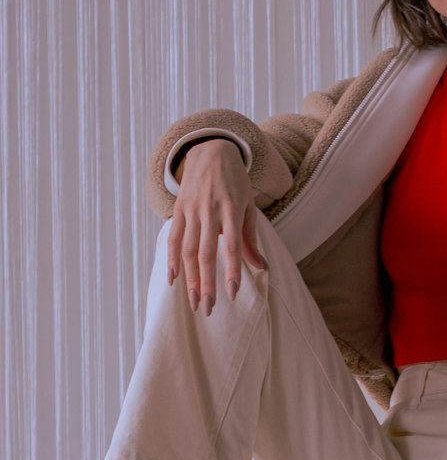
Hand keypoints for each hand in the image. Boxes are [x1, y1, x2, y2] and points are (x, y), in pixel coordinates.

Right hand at [167, 140, 266, 313]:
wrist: (211, 151)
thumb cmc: (235, 183)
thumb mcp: (248, 205)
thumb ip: (251, 238)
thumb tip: (261, 268)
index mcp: (231, 209)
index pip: (232, 246)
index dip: (231, 271)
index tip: (232, 294)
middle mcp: (210, 210)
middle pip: (207, 253)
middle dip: (207, 283)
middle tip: (208, 308)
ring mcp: (192, 210)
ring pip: (188, 250)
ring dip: (190, 278)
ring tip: (194, 301)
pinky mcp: (179, 209)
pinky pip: (173, 238)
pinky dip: (171, 259)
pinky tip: (173, 279)